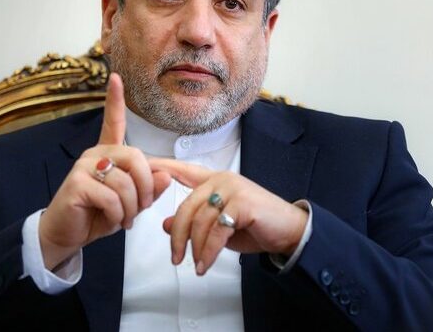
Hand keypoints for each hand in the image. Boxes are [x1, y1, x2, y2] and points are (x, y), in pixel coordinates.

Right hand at [38, 73, 171, 269]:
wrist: (68, 235)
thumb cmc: (99, 215)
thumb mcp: (131, 203)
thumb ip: (149, 188)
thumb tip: (165, 174)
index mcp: (108, 152)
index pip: (113, 121)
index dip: (115, 100)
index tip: (115, 77)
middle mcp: (95, 153)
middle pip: (136, 158)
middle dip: (146, 188)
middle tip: (140, 208)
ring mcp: (84, 166)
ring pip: (125, 182)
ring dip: (131, 208)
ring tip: (124, 218)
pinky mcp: (76, 184)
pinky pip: (111, 197)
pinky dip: (118, 214)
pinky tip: (111, 220)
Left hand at [150, 158, 308, 275]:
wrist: (289, 231)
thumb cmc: (256, 226)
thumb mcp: (219, 227)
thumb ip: (195, 222)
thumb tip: (167, 224)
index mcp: (214, 180)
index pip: (182, 170)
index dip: (162, 167)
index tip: (143, 166)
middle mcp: (222, 179)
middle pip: (186, 207)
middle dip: (179, 237)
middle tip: (176, 258)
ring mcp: (233, 189)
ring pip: (200, 222)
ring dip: (196, 249)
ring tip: (197, 265)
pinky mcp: (243, 203)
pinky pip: (216, 231)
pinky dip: (208, 251)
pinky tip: (206, 264)